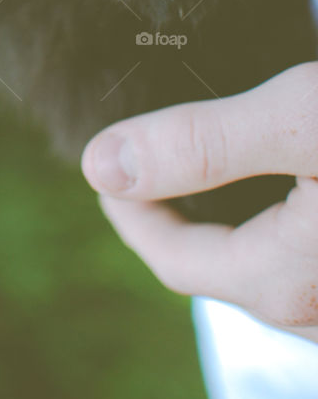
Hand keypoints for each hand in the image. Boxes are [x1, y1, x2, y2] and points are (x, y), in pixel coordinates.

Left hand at [81, 62, 317, 339]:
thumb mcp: (299, 117)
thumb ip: (202, 144)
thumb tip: (101, 165)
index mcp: (284, 280)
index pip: (172, 260)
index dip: (129, 213)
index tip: (102, 160)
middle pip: (217, 269)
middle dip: (170, 217)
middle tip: (140, 158)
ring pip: (263, 270)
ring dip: (222, 225)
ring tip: (197, 167)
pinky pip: (302, 264)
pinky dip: (268, 229)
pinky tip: (273, 181)